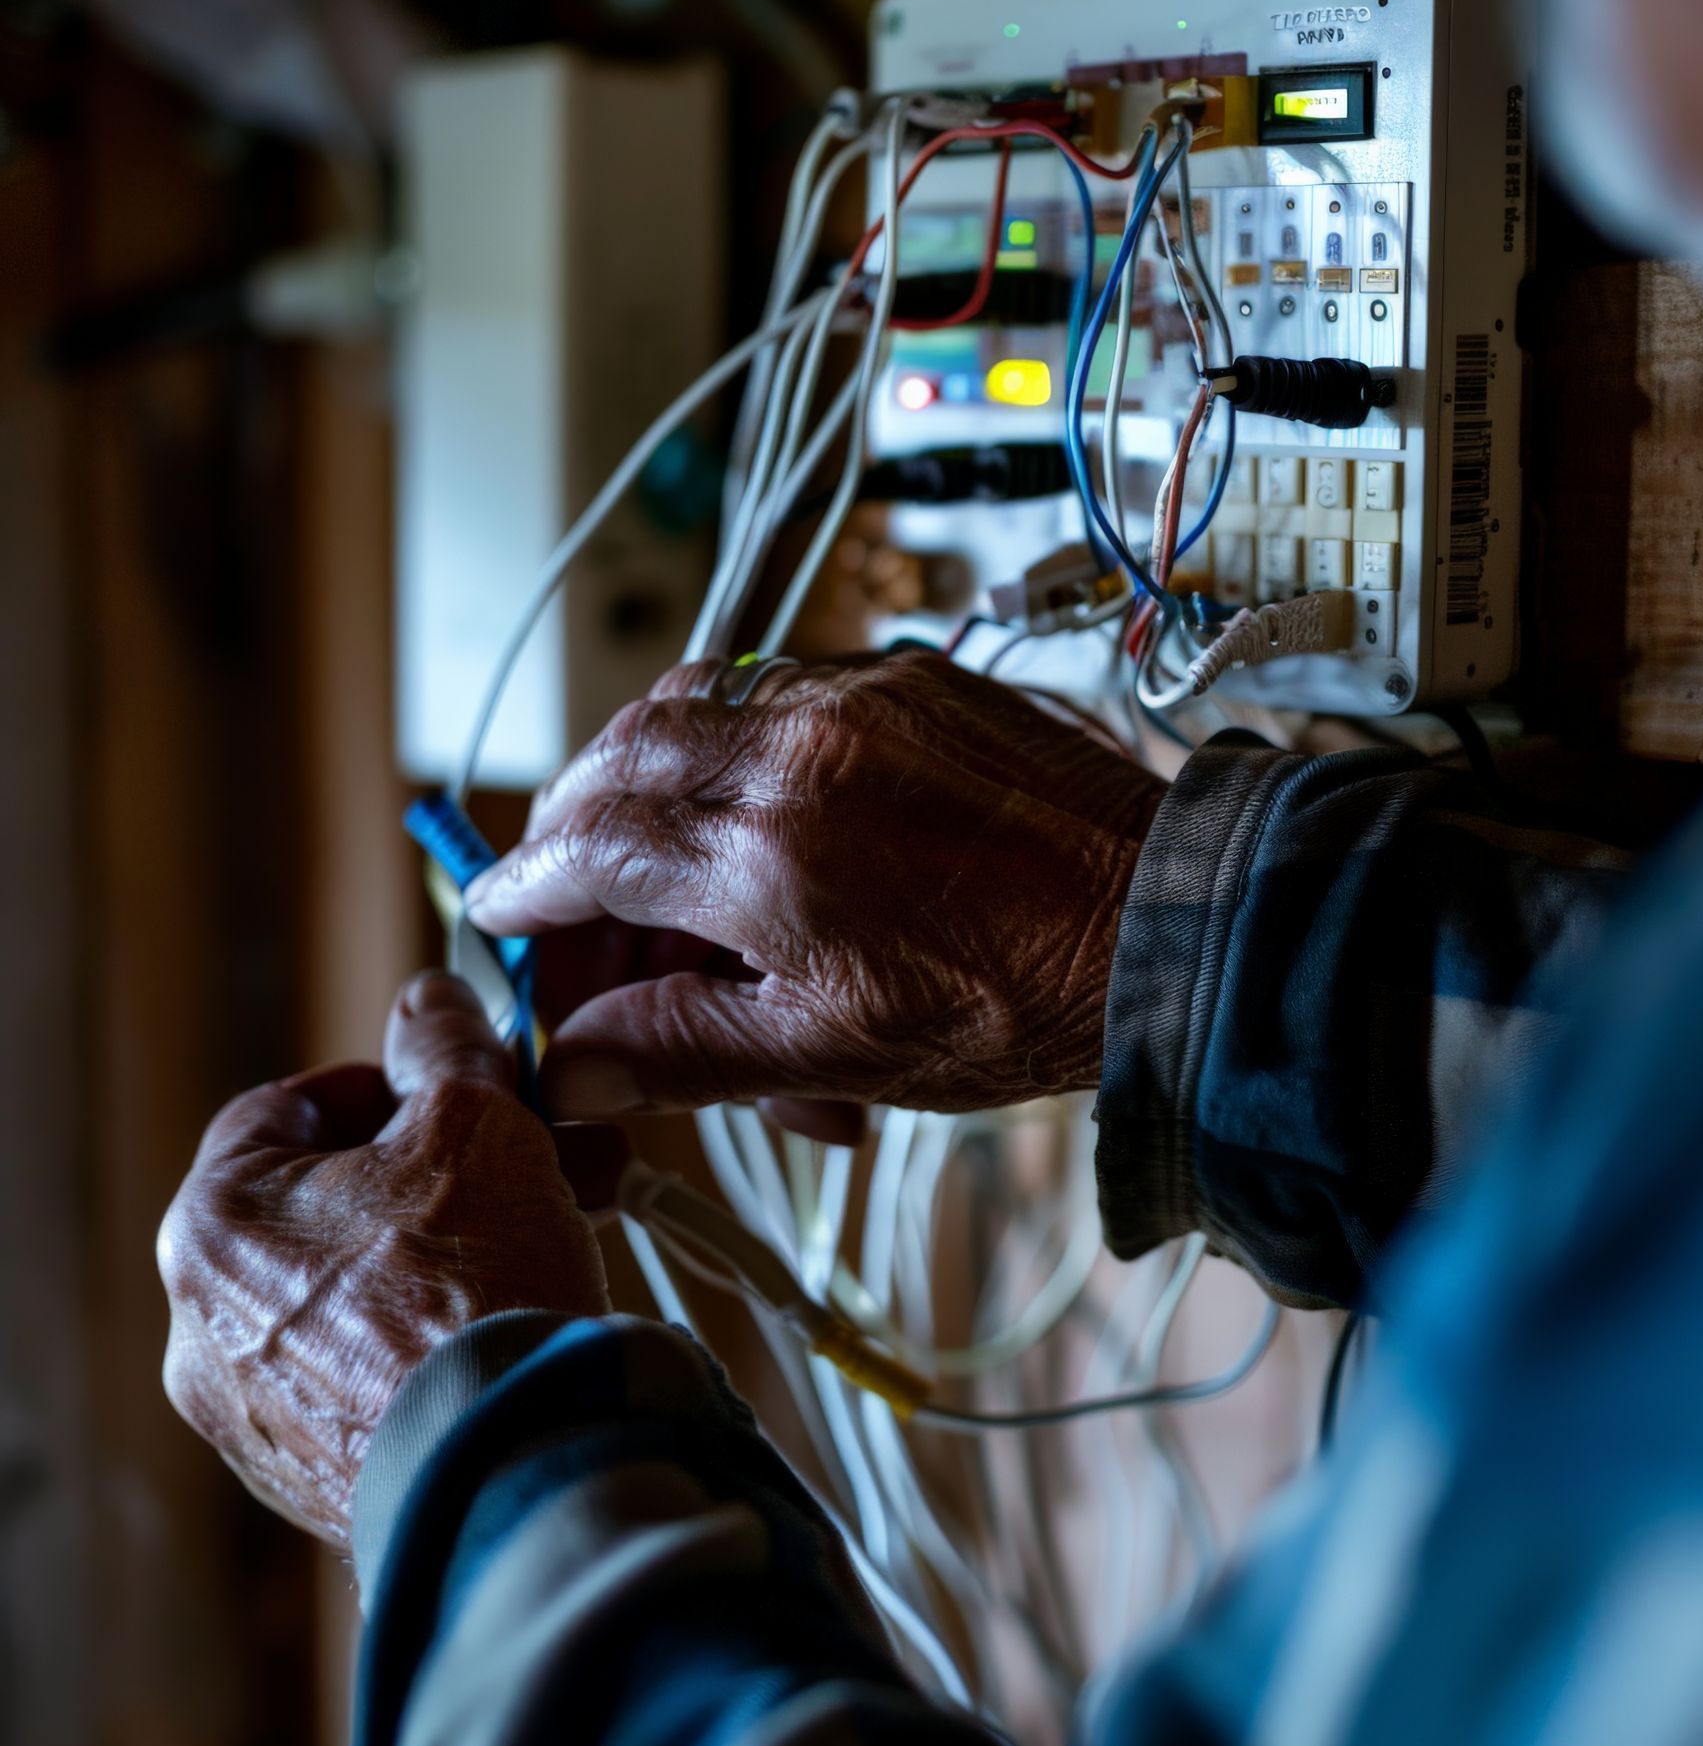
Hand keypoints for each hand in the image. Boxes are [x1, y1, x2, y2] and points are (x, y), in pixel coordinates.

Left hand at [158, 973, 615, 1552]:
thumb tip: (431, 1003)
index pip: (286, 1109)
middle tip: (533, 1148)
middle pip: (336, 1203)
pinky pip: (379, 1369)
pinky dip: (442, 1330)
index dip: (384, 1082)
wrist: (508, 1461)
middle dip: (449, 1165)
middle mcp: (206, 1328)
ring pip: (364, 1288)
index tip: (454, 1083)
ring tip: (563, 1221)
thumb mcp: (472, 1116)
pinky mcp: (319, 1476)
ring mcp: (258, 1415)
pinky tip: (523, 1306)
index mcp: (211, 1226)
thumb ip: (443, 1043)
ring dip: (458, 1243)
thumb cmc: (470, 1285)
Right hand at [466, 650, 1167, 1124]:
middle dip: (576, 829)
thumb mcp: (836, 1050)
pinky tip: (756, 814)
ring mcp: (859, 696)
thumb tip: (574, 1068)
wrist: (1163, 928)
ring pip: (693, 702)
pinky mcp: (911, 677)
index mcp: (767, 854)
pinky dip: (735, 741)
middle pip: (621, 758)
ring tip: (661, 863)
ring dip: (647, 774)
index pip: (588, 848)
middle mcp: (799, 748)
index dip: (525, 885)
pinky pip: (779, 685)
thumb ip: (683, 1050)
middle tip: (579, 905)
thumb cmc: (1020, 1002)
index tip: (496, 912)